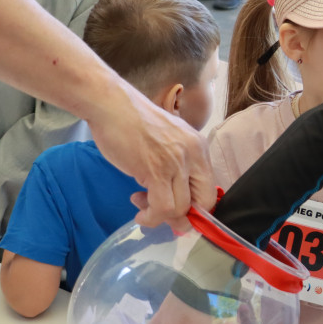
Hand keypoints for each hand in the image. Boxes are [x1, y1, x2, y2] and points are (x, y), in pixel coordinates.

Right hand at [89, 85, 216, 231]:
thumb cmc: (132, 122)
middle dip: (182, 216)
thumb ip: (176, 166)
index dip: (195, 208)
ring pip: (181, 208)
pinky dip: (151, 217)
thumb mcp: (167, 141)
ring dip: (161, 217)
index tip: (176, 210)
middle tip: (162, 214)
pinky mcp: (156, 171)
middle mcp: (193, 155)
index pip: (210, 189)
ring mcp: (176, 163)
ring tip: (143, 208)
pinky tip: (140, 213)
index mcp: (198, 147)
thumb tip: (176, 198)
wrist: (111, 105)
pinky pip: (163, 207)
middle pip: (203, 201)